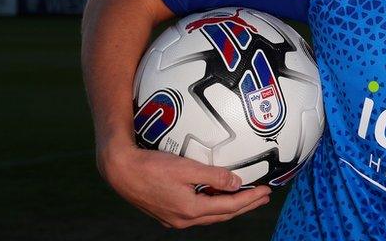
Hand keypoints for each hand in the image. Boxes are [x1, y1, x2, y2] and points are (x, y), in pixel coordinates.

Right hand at [99, 143, 271, 228]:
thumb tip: (236, 183)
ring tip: (245, 198)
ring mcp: (173, 218)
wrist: (119, 170)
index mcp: (190, 210)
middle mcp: (183, 219)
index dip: (250, 199)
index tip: (266, 191)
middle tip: (262, 197)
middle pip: (222, 215)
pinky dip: (213, 205)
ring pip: (209, 215)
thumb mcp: (186, 168)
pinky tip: (217, 197)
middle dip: (245, 206)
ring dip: (229, 207)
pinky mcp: (166, 211)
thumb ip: (213, 176)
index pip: (229, 207)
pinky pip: (197, 211)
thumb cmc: (151, 166)